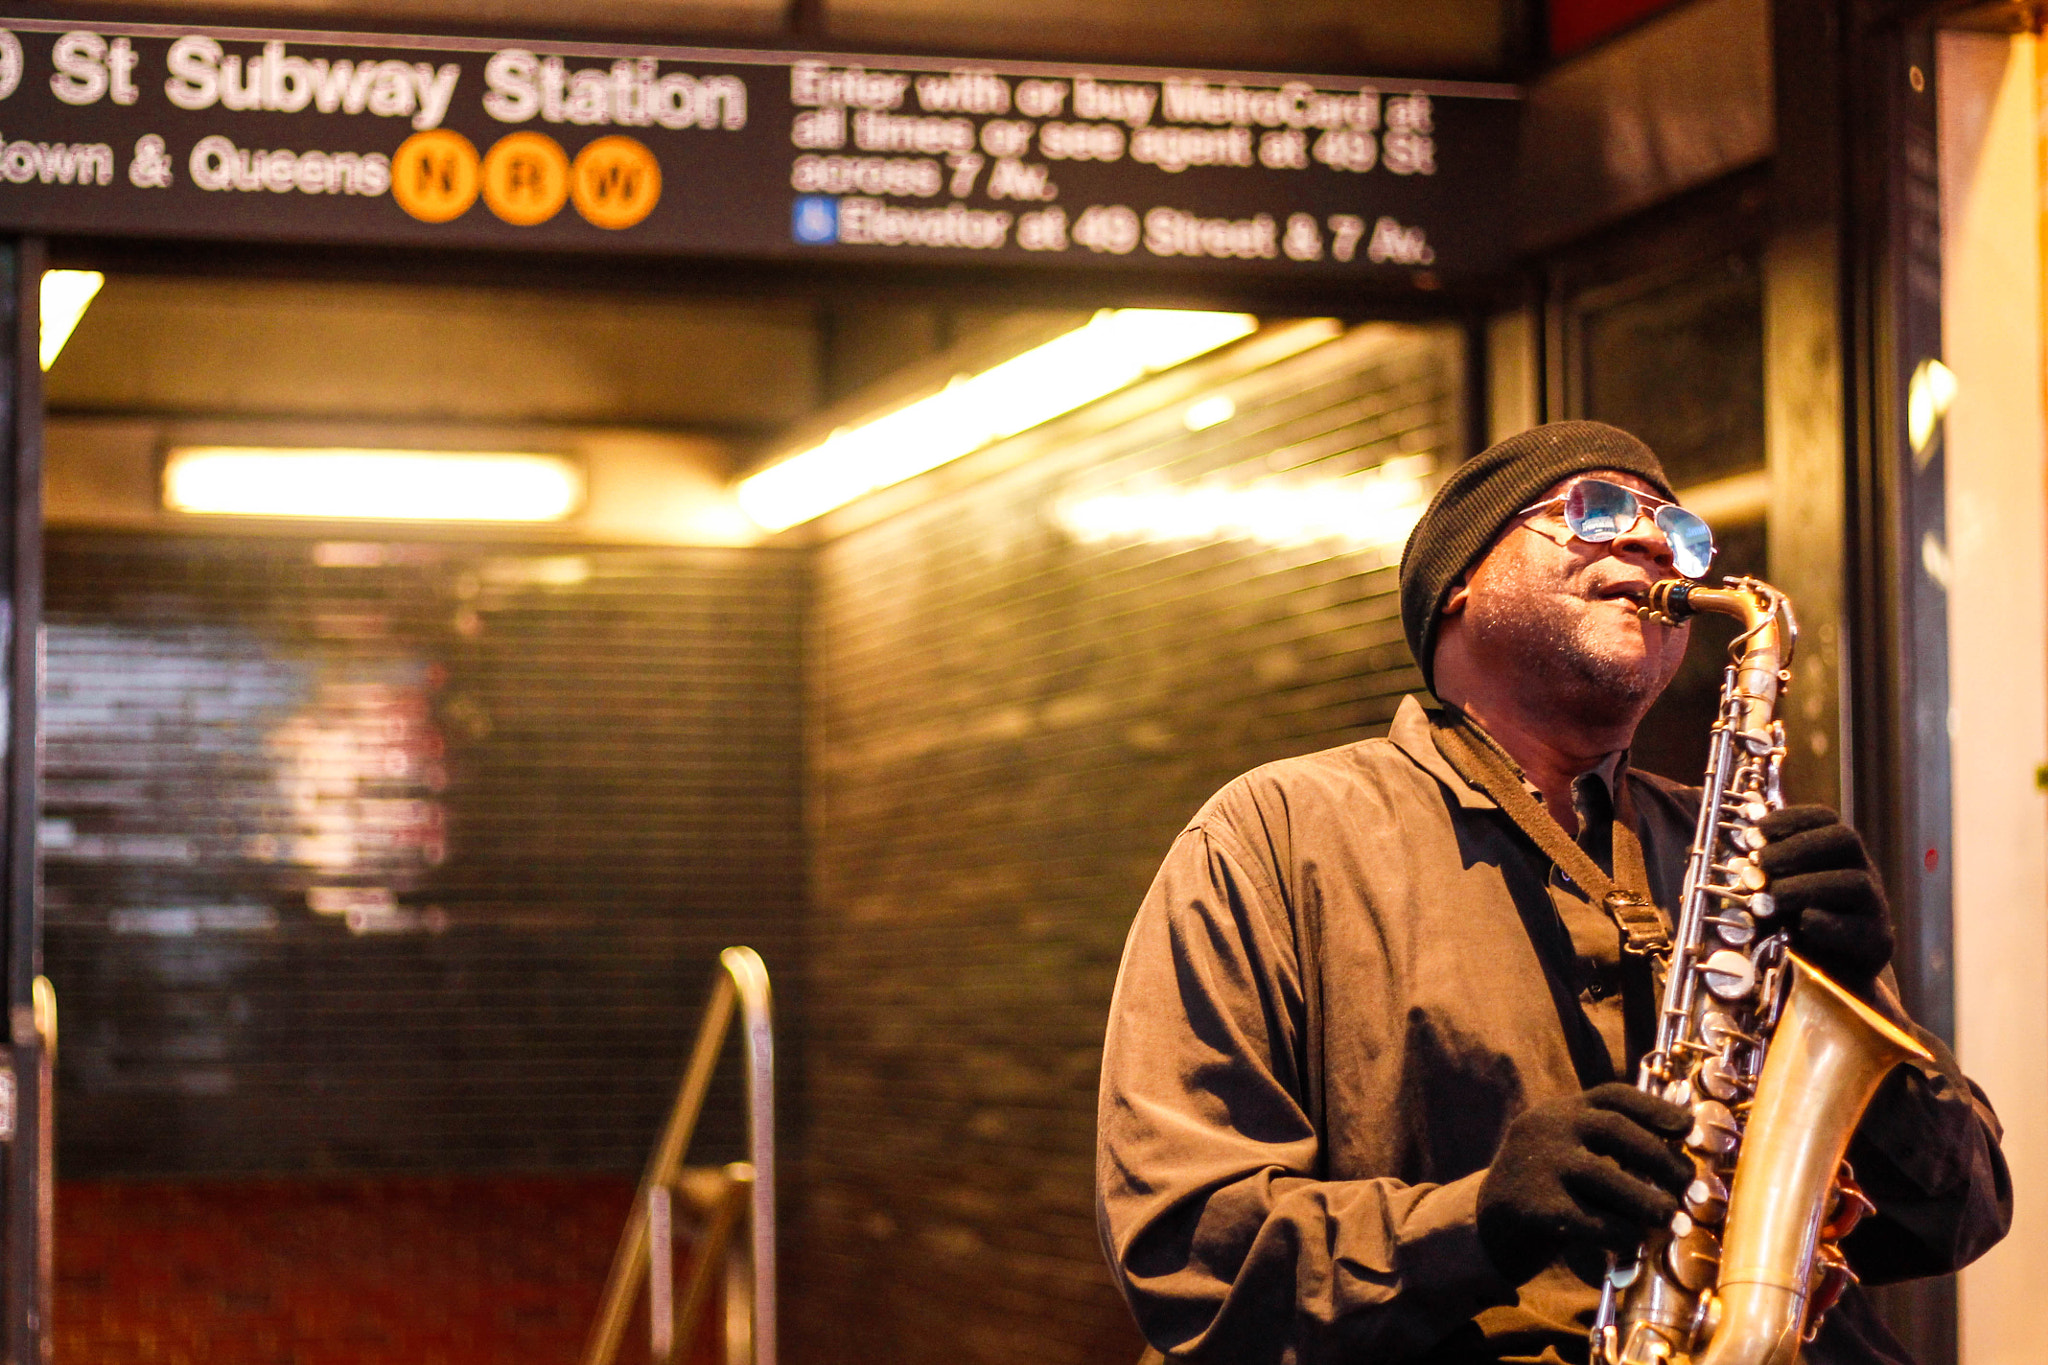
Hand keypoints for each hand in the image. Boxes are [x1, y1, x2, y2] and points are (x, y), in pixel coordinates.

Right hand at [1475, 1083, 1691, 1284]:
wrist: (1487, 1226)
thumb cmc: (1548, 1189)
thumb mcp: (1570, 1154)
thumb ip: (1610, 1151)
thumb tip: (1679, 1162)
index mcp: (1560, 1110)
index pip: (1614, 1096)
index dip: (1657, 1108)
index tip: (1688, 1127)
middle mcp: (1548, 1127)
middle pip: (1616, 1130)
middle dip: (1662, 1158)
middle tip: (1690, 1185)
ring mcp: (1539, 1164)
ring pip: (1607, 1177)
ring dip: (1649, 1201)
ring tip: (1673, 1219)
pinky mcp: (1535, 1206)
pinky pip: (1591, 1220)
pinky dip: (1621, 1233)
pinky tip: (1634, 1241)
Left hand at [1756, 805, 1893, 994]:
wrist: (1827, 980)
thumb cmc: (1795, 929)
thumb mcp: (1774, 897)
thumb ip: (1762, 880)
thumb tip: (1740, 865)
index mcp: (1837, 855)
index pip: (1825, 819)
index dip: (1790, 819)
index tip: (1756, 831)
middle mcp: (1862, 872)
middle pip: (1845, 840)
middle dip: (1795, 848)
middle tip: (1759, 864)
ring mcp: (1875, 907)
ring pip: (1854, 882)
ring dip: (1803, 886)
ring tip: (1768, 899)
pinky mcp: (1877, 943)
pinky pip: (1858, 929)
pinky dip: (1825, 923)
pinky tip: (1800, 923)